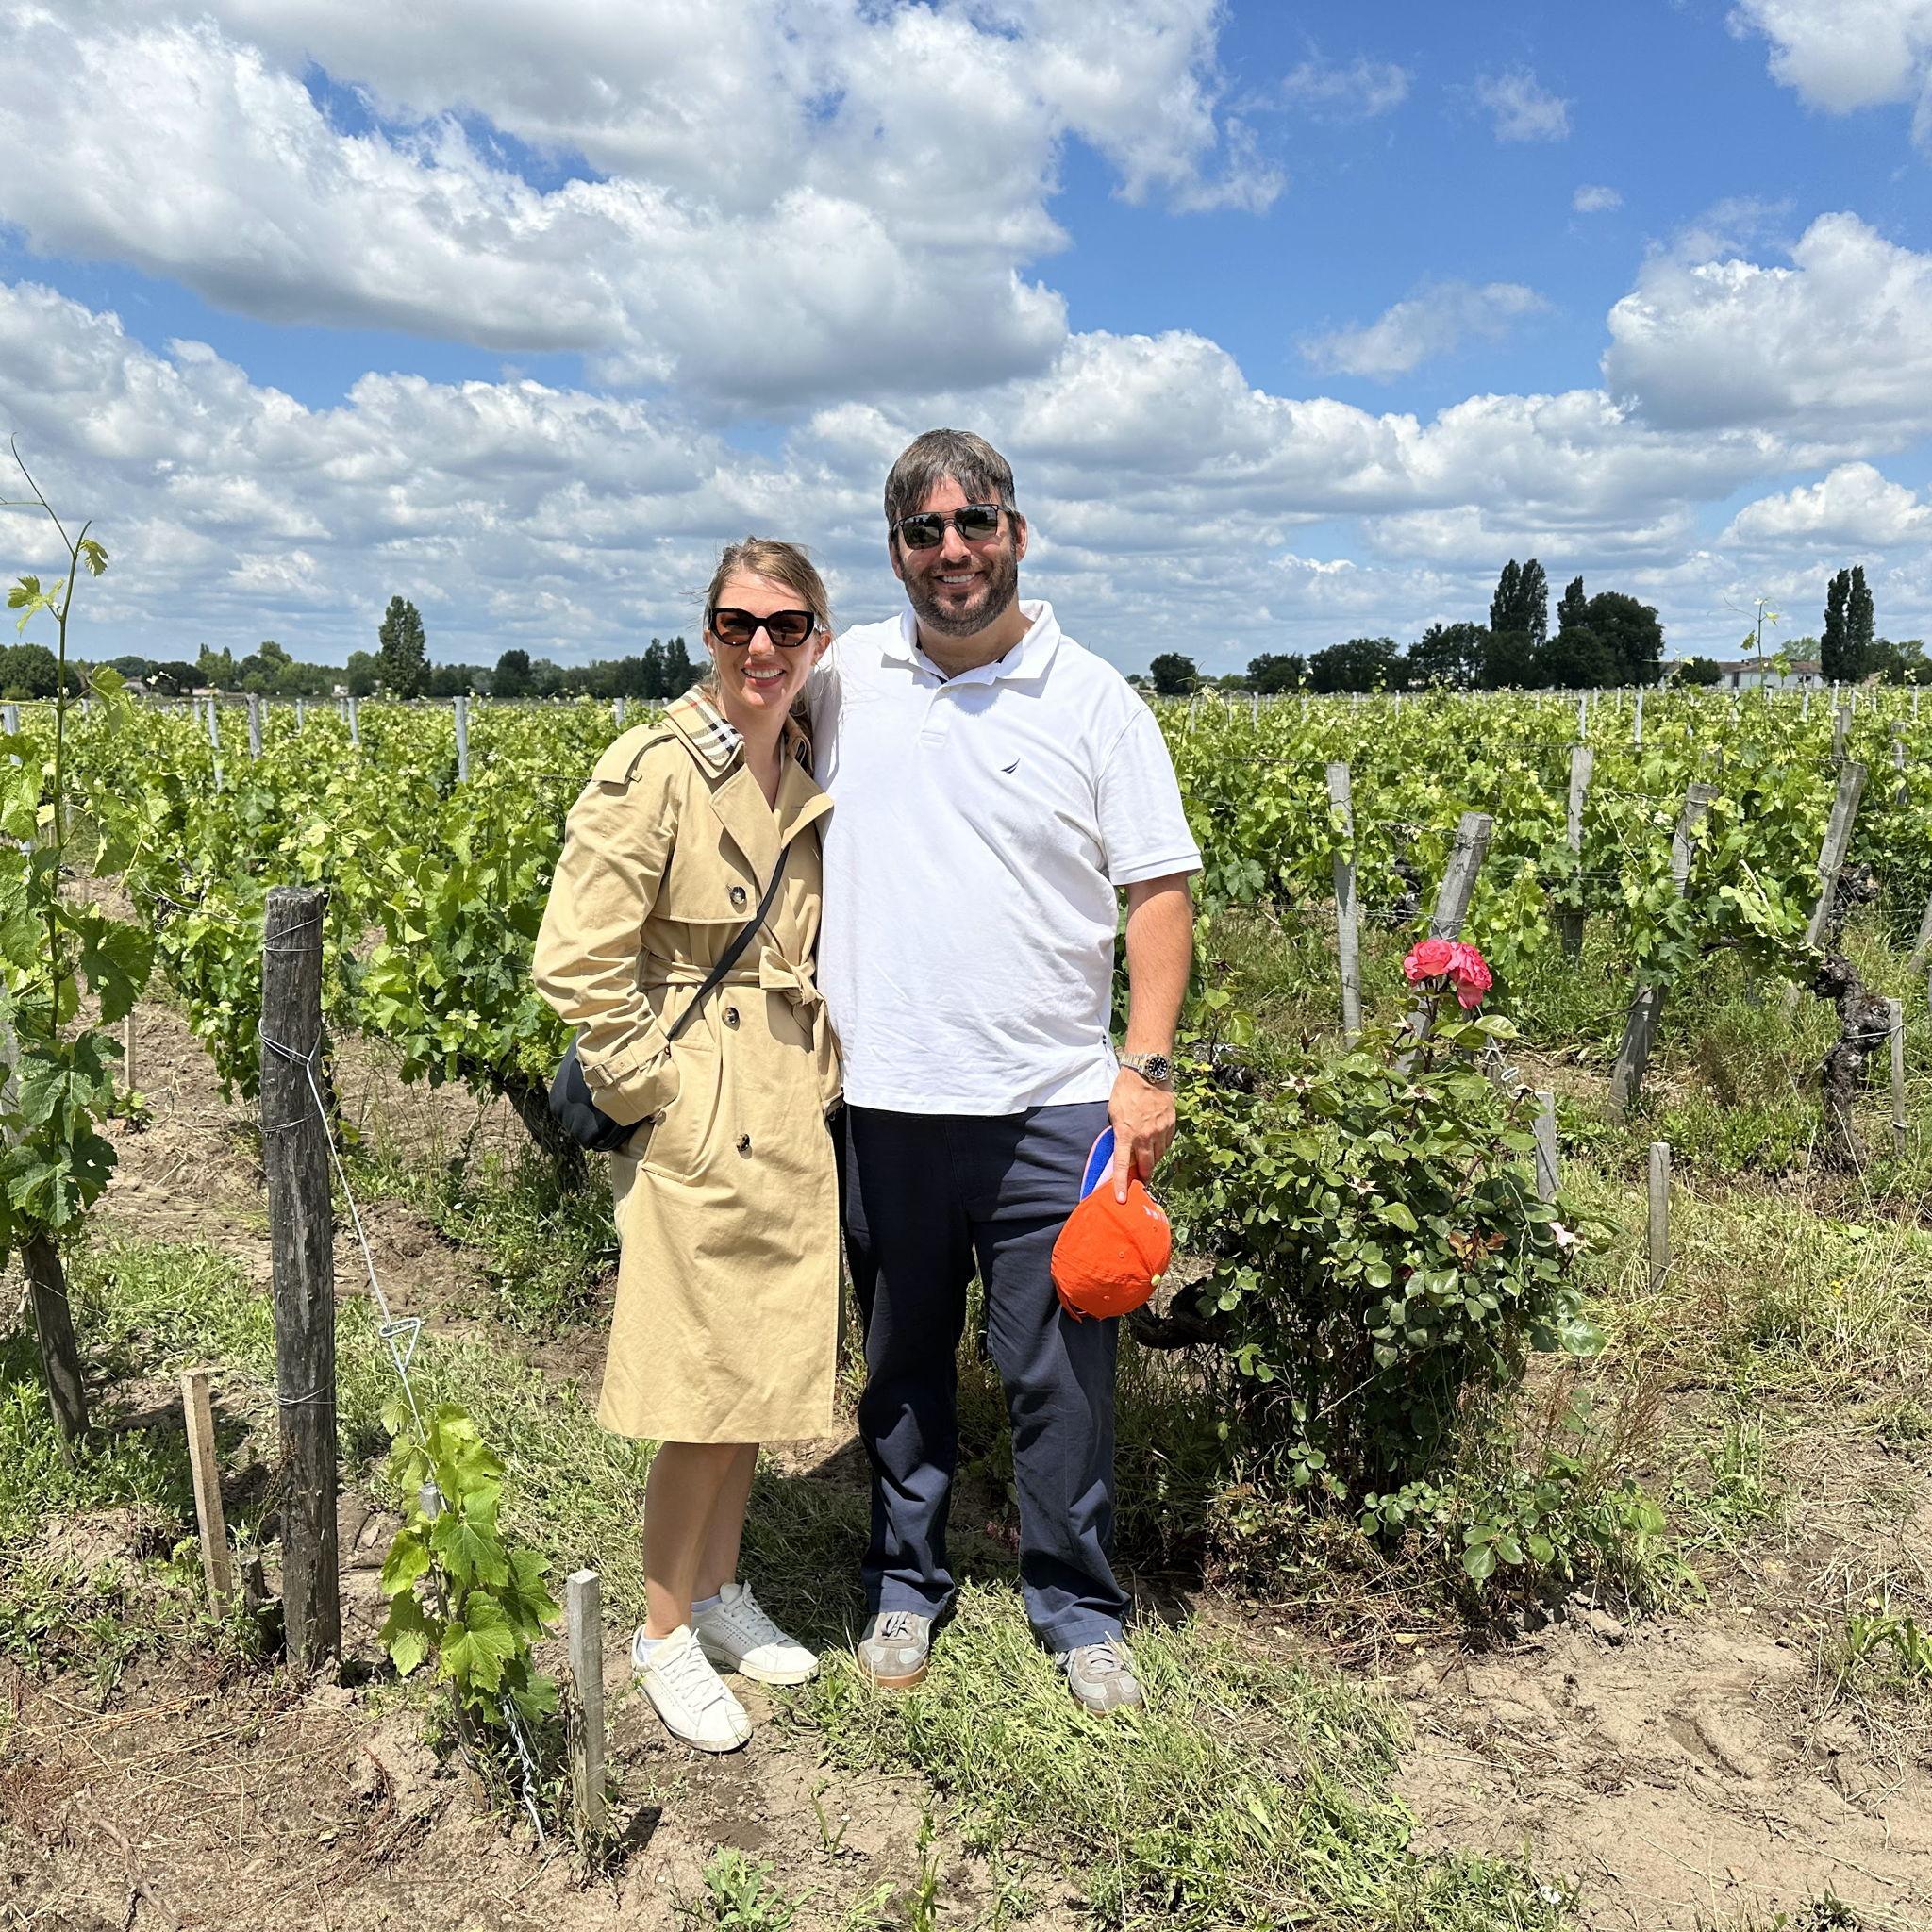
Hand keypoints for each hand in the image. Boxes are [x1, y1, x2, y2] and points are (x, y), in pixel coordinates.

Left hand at [1107, 1066, 1174, 1202]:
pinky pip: (1167, 1143)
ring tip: (1148, 1159)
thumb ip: (1119, 1131)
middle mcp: (1144, 1136)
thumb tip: (1123, 1145)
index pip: (1123, 1166)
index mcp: (1126, 1134)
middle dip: (1144, 1175)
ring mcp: (1160, 1131)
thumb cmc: (1125, 1090)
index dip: (1122, 1185)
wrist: (1147, 1072)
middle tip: (1141, 1180)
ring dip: (1153, 1160)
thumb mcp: (1114, 1112)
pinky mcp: (1171, 1124)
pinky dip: (1161, 1146)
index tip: (1122, 1199)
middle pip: (1147, 1166)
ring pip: (1159, 1155)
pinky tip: (1157, 1143)